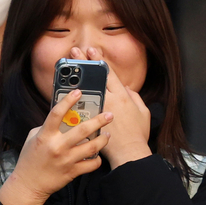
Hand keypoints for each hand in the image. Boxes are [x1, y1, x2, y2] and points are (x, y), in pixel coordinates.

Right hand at [0, 89, 112, 204]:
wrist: (28, 184)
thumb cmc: (30, 159)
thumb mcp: (32, 139)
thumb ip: (47, 128)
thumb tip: (63, 118)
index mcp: (45, 136)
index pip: (56, 113)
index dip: (68, 100)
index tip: (79, 91)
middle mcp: (57, 147)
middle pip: (82, 130)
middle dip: (99, 120)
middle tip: (109, 115)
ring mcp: (65, 160)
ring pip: (92, 147)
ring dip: (103, 139)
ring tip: (107, 135)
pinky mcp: (72, 172)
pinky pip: (91, 164)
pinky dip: (97, 159)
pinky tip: (97, 154)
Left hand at [67, 46, 149, 166]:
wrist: (129, 154)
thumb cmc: (137, 134)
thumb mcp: (143, 113)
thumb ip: (135, 98)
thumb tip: (127, 89)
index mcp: (122, 97)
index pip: (109, 74)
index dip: (100, 61)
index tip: (92, 51)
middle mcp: (109, 100)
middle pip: (93, 77)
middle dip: (84, 63)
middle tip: (74, 52)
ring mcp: (97, 111)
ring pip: (83, 90)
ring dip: (74, 78)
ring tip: (66, 68)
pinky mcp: (89, 121)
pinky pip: (78, 109)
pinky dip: (70, 100)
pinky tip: (62, 92)